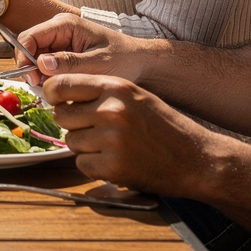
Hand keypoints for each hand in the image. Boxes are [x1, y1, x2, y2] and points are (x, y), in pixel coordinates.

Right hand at [18, 12, 153, 86]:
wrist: (141, 64)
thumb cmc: (124, 59)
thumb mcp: (98, 63)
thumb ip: (70, 63)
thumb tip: (41, 64)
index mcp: (64, 25)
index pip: (29, 37)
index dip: (24, 58)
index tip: (32, 80)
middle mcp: (58, 31)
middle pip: (29, 49)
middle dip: (32, 70)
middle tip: (45, 90)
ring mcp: (59, 43)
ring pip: (35, 60)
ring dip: (41, 76)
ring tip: (57, 90)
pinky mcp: (63, 56)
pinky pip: (46, 67)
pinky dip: (49, 79)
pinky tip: (62, 88)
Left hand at [42, 74, 217, 198]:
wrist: (198, 158)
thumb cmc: (164, 126)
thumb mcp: (134, 96)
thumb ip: (99, 91)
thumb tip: (57, 94)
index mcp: (115, 87)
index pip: (60, 84)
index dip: (53, 94)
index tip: (58, 101)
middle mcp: (111, 110)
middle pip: (62, 116)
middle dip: (73, 124)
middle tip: (96, 130)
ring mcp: (112, 139)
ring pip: (71, 141)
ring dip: (86, 147)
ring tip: (113, 146)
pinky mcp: (114, 167)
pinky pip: (82, 164)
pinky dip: (95, 167)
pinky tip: (117, 162)